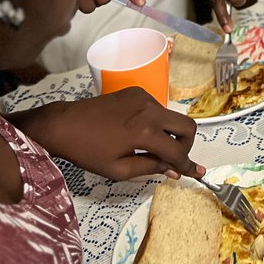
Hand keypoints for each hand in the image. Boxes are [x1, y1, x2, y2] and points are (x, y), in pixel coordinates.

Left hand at [26, 87, 200, 180]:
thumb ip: (150, 168)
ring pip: (172, 117)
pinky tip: (137, 132)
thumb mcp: (119, 169)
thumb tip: (173, 170)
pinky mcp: (136, 91)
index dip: (188, 165)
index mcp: (145, 132)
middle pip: (187, 126)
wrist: (64, 125)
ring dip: (168, 133)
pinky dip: (155, 122)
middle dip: (186, 144)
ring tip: (148, 147)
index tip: (198, 172)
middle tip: (172, 158)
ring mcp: (144, 97)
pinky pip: (157, 108)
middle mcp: (150, 110)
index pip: (177, 151)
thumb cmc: (88, 152)